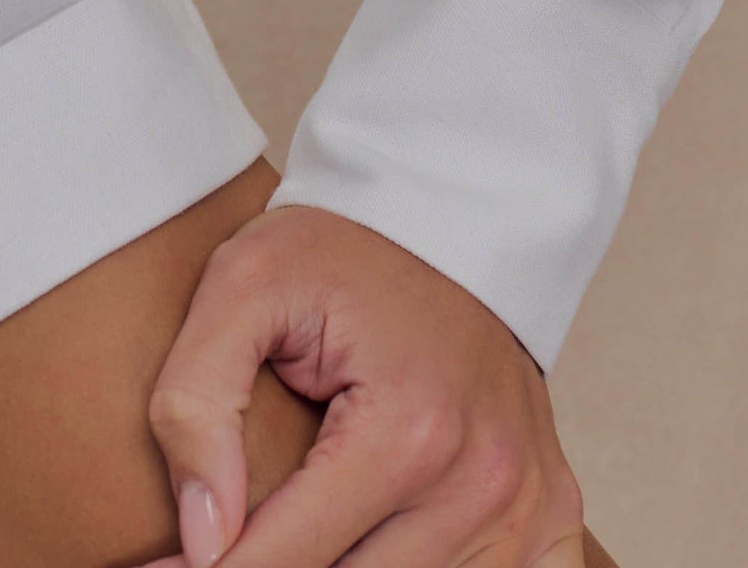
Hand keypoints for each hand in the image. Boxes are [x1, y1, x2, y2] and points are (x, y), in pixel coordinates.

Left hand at [145, 202, 588, 565]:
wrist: (451, 213)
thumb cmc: (343, 250)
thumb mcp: (244, 283)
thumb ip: (196, 401)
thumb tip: (201, 535)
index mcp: (408, 432)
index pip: (284, 562)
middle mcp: (481, 483)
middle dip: (278, 564)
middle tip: (225, 537)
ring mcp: (527, 508)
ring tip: (295, 529)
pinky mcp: (550, 516)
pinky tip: (381, 544)